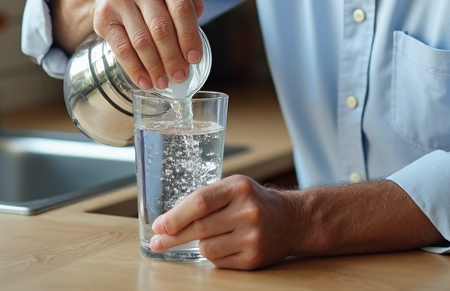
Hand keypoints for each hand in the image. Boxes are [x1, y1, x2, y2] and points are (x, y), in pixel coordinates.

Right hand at [81, 0, 204, 90]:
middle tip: (180, 76)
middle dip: (173, 57)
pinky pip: (121, 49)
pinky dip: (134, 69)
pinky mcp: (102, 16)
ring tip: (163, 83)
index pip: (181, 8)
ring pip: (141, 41)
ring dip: (155, 67)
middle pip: (161, 27)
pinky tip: (144, 80)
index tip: (195, 59)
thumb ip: (185, 0)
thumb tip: (201, 16)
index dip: (190, 37)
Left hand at [150, 175, 302, 269]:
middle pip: (200, 228)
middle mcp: (248, 211)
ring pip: (207, 248)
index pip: (200, 203)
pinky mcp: (253, 259)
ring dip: (200, 244)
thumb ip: (206, 198)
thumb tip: (168, 221)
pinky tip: (225, 245)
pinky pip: (218, 262)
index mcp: (240, 188)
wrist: (292, 219)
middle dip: (174, 236)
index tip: (159, 226)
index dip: (176, 216)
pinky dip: (214, 255)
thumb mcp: (235, 187)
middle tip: (158, 242)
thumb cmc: (254, 201)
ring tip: (211, 236)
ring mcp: (252, 237)